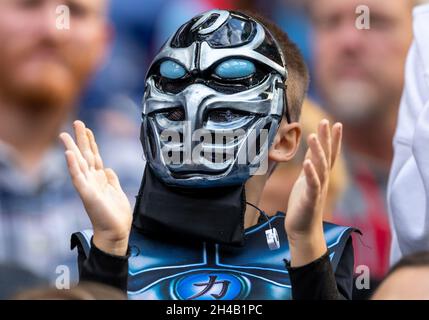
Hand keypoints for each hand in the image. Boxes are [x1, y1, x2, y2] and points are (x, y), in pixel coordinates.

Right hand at [59, 121, 131, 255]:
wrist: (116, 232)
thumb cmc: (116, 214)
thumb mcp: (116, 191)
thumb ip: (111, 179)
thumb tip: (108, 168)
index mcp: (100, 179)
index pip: (94, 156)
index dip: (92, 142)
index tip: (88, 129)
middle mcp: (92, 180)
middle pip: (85, 155)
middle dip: (81, 139)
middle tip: (77, 122)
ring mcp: (88, 186)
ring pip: (79, 163)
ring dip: (72, 149)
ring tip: (65, 135)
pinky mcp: (87, 194)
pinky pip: (78, 178)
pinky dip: (73, 166)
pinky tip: (69, 155)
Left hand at [285, 119, 341, 266]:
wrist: (302, 230)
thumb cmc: (303, 205)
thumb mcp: (305, 182)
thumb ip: (309, 168)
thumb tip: (310, 154)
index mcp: (320, 176)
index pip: (330, 154)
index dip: (333, 139)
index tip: (335, 123)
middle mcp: (322, 180)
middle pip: (327, 156)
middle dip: (327, 139)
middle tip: (326, 121)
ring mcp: (317, 189)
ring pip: (320, 168)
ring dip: (318, 151)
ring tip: (313, 136)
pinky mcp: (310, 199)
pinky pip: (312, 184)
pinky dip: (310, 173)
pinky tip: (307, 162)